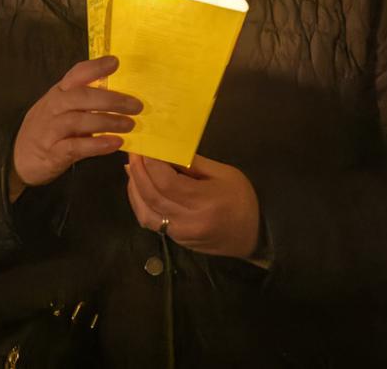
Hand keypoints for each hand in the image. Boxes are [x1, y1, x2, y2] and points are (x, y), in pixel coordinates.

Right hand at [10, 55, 139, 197]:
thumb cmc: (45, 130)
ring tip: (130, 125)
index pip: (76, 74)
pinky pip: (77, 146)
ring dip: (108, 121)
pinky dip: (97, 145)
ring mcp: (52, 129)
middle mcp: (54, 107)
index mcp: (58, 93)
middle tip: (136, 105)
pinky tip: (115, 144)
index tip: (115, 62)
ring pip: (81, 120)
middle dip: (111, 99)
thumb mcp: (59, 109)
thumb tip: (117, 96)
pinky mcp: (53, 152)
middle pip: (82, 96)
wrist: (17, 159)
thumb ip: (81, 101)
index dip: (95, 67)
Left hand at [124, 154, 261, 261]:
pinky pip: (150, 221)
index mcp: (203, 202)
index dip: (151, 163)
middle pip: (152, 196)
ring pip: (145, 212)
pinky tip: (139, 188)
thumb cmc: (242, 199)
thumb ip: (192, 163)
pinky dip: (140, 203)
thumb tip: (165, 151)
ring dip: (134, 188)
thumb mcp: (223, 173)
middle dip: (138, 171)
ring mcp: (180, 234)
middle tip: (133, 152)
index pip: (167, 182)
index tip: (145, 146)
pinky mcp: (176, 240)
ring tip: (132, 168)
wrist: (254, 235)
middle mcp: (188, 221)